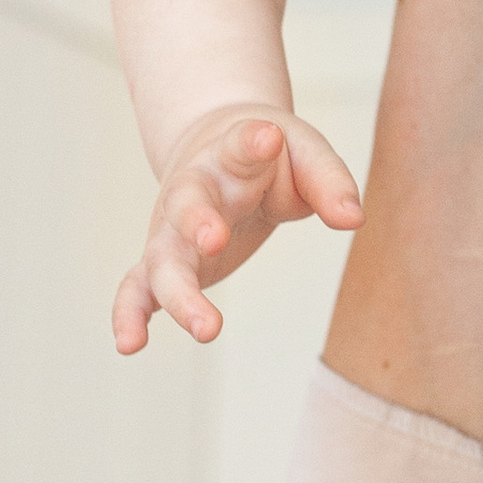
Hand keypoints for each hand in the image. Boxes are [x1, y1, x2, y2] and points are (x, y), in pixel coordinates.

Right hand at [113, 103, 360, 352]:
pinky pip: (137, 288)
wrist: (217, 149)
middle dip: (197, 220)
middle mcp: (192, 189)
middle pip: (186, 204)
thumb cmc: (268, 155)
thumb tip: (353, 219)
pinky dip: (129, 314)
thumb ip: (329, 182)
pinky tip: (130, 345)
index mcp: (231, 155)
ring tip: (207, 329)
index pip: (239, 145)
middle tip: (215, 239)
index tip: (265, 138)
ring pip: (164, 258)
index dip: (250, 143)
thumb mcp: (306, 155)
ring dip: (179, 293)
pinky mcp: (165, 261)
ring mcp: (171, 228)